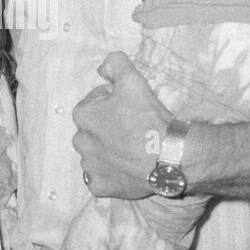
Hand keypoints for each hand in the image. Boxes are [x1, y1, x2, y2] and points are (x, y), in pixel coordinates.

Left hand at [72, 52, 173, 198]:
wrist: (169, 156)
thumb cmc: (149, 117)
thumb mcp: (133, 79)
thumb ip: (115, 63)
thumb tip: (104, 66)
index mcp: (83, 115)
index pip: (96, 102)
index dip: (115, 102)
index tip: (131, 108)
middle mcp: (80, 141)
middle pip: (94, 129)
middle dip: (108, 127)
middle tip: (133, 129)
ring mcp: (89, 167)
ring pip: (97, 154)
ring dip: (109, 151)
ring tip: (133, 149)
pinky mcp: (100, 186)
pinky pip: (102, 178)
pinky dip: (112, 174)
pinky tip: (128, 168)